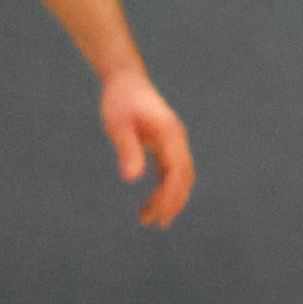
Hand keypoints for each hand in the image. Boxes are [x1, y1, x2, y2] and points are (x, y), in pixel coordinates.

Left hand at [100, 69, 194, 229]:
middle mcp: (177, 140)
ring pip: (178, 176)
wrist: (125, 79)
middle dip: (173, 202)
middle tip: (158, 224)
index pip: (178, 172)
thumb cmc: (120, 100)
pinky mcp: (164, 144)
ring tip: (148, 219)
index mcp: (170, 136)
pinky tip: (150, 202)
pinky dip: (163, 188)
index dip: (171, 196)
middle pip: (184, 178)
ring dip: (168, 198)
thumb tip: (132, 179)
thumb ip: (127, 150)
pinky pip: (169, 171)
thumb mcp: (118, 125)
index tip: (159, 215)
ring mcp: (173, 142)